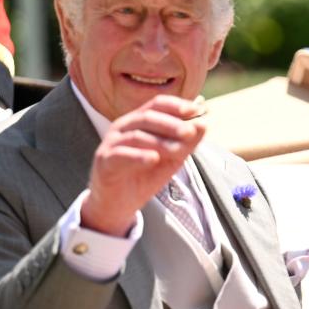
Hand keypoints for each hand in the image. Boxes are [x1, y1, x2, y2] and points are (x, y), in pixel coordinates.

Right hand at [82, 95, 205, 235]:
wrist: (119, 203)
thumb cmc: (144, 176)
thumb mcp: (171, 159)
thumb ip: (186, 143)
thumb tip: (203, 125)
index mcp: (139, 121)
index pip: (157, 104)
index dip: (176, 105)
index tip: (196, 110)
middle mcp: (123, 127)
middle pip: (148, 117)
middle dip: (171, 124)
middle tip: (190, 132)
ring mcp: (111, 143)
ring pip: (136, 136)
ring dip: (160, 142)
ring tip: (178, 150)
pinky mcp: (105, 161)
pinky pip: (121, 155)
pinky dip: (139, 156)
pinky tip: (154, 159)